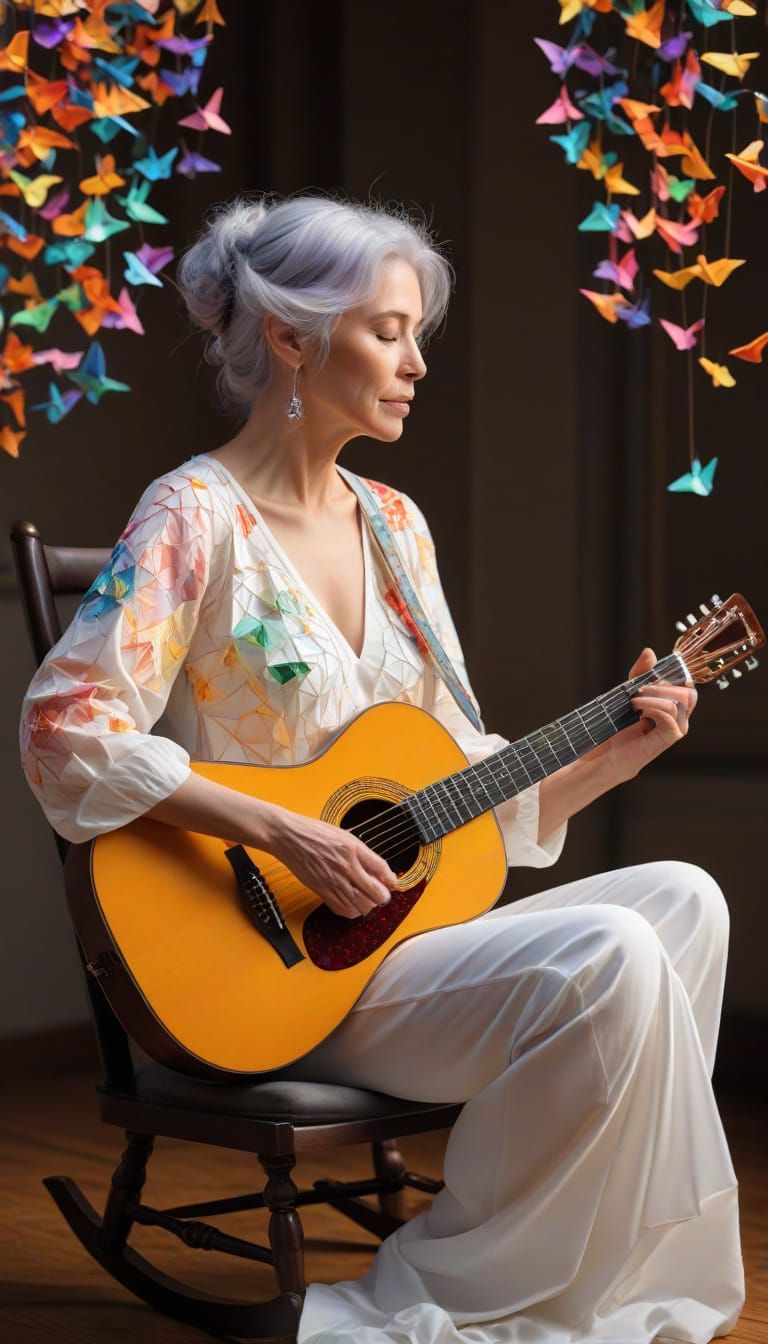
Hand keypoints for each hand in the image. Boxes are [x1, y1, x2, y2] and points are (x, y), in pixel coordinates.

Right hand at [267, 809, 398, 919]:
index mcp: (353, 849)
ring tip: (366, 899)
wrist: (289, 837)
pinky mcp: (321, 891)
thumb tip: (383, 872)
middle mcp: (345, 866)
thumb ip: (365, 855)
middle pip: (375, 893)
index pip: (381, 869)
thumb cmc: (315, 833)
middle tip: (380, 894)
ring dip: (368, 905)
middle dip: (382, 896)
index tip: (392, 883)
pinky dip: (352, 911)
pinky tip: (352, 903)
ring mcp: (333, 881)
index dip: (391, 879)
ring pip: (361, 905)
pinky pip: (342, 909)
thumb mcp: (346, 837)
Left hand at [582, 646, 697, 784]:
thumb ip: (641, 673)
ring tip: (634, 700)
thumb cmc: (622, 722)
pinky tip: (639, 709)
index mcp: (674, 702)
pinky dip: (654, 708)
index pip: (686, 683)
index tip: (652, 674)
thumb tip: (649, 651)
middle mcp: (680, 715)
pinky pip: (670, 717)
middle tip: (640, 688)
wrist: (611, 750)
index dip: (673, 674)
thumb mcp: (630, 691)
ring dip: (654, 696)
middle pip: (687, 692)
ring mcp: (677, 726)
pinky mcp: (669, 738)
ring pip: (678, 703)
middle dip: (663, 685)